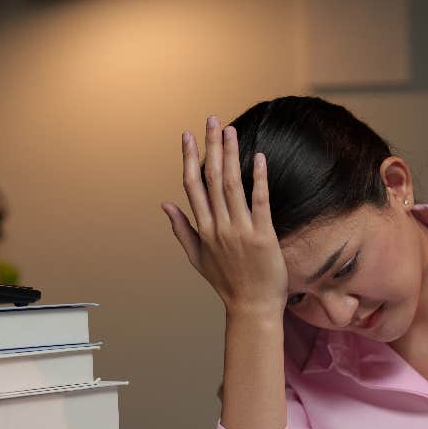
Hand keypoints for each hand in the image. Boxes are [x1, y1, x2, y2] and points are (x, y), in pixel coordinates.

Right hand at [161, 116, 287, 315]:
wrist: (252, 308)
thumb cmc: (228, 284)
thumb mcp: (198, 258)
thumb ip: (182, 230)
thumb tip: (165, 204)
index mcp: (203, 230)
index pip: (192, 186)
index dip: (189, 159)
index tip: (188, 135)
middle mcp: (219, 227)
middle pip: (211, 178)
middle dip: (211, 147)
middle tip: (212, 120)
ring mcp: (240, 231)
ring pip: (231, 185)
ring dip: (230, 155)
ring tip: (230, 130)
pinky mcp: (262, 237)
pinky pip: (259, 202)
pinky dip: (258, 179)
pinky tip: (259, 158)